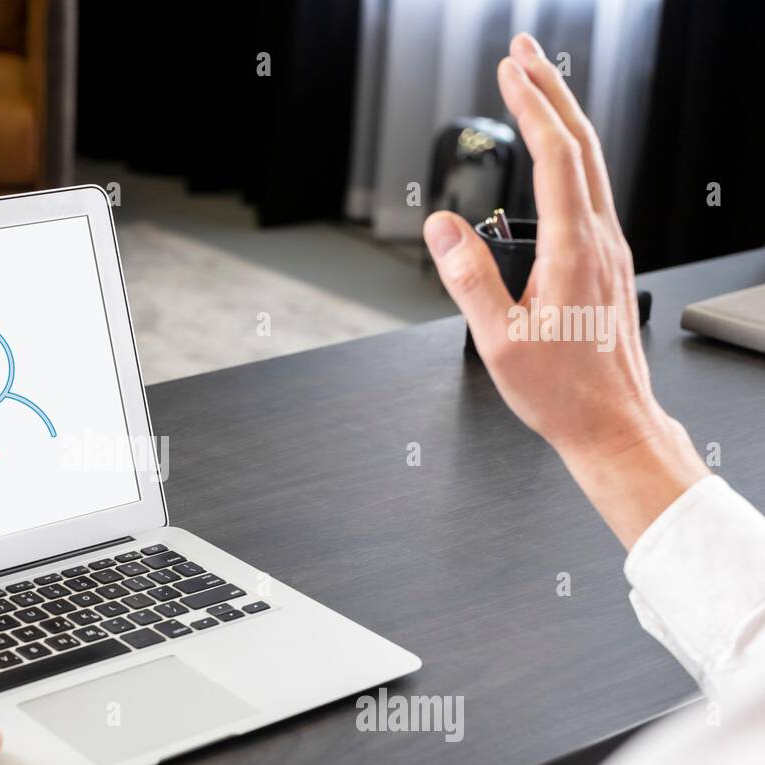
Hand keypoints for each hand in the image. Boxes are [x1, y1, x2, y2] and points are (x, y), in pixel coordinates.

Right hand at [423, 33, 705, 547]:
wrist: (613, 422)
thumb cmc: (561, 391)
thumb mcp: (499, 341)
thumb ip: (468, 279)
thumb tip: (441, 228)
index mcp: (575, 251)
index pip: (556, 157)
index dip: (532, 107)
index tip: (509, 71)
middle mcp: (601, 240)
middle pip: (582, 144)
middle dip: (552, 90)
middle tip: (524, 52)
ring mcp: (610, 249)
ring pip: (591, 164)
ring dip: (563, 117)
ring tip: (536, 87)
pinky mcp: (607, 262)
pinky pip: (591, 190)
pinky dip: (570, 154)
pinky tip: (556, 154)